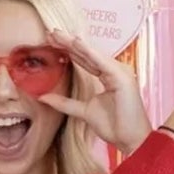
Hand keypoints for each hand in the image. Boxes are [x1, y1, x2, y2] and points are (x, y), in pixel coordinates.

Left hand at [39, 32, 152, 150]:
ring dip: (75, 43)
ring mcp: (120, 73)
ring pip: (93, 54)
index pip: (86, 60)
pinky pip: (102, 62)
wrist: (130, 140)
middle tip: (51, 32)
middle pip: (88, 54)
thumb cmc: (114, 126)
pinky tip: (76, 43)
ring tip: (58, 34)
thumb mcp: (83, 111)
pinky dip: (89, 52)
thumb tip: (43, 97)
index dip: (69, 51)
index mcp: (108, 76)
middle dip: (69, 43)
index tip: (51, 42)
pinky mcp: (122, 78)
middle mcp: (115, 71)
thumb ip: (64, 103)